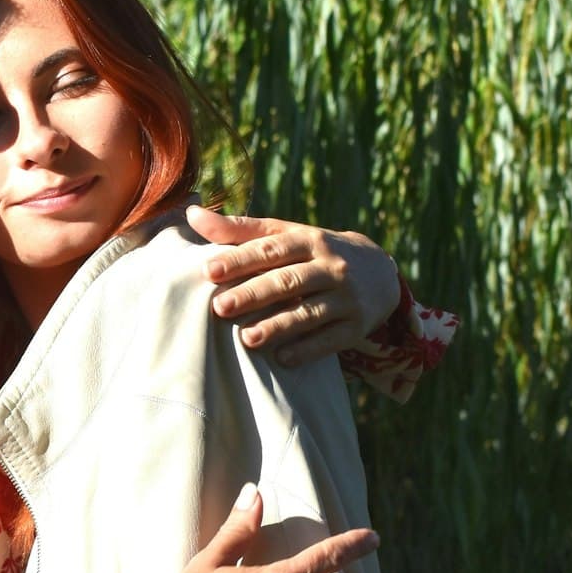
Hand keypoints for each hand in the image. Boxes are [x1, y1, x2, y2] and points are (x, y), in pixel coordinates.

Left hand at [185, 204, 400, 365]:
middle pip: (289, 280)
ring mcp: (346, 298)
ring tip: (247, 339)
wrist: (380, 272)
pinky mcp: (356, 326)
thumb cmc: (315, 253)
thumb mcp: (286, 235)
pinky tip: (281, 359)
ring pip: (309, 312)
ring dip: (278, 326)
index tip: (210, 270)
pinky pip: (330, 340)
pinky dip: (306, 350)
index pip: (272, 248)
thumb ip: (240, 229)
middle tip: (220, 307)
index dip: (241, 258)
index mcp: (310, 240)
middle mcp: (331, 266)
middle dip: (254, 294)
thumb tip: (191, 213)